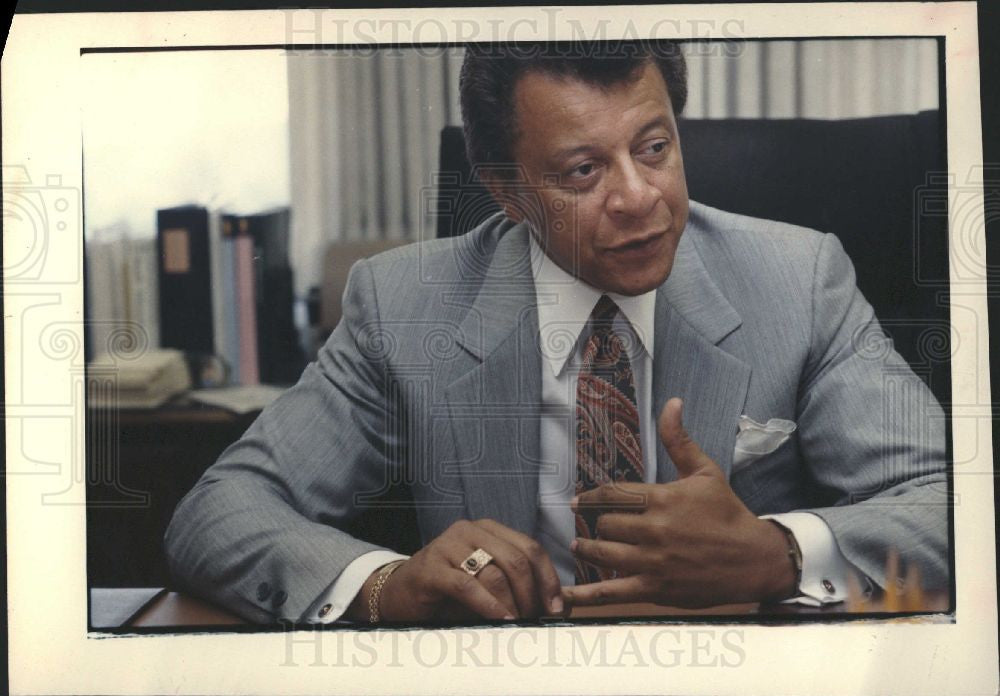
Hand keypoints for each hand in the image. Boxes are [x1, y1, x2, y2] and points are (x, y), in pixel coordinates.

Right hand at [349, 518, 565, 622]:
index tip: (556, 607)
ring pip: (494, 572)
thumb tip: (554, 606)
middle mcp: (469, 530)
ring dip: (513, 603)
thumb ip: (514, 585)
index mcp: (488, 529)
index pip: (530, 547)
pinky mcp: (431, 567)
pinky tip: (500, 619)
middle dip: (532, 594)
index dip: (548, 578)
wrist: (398, 592)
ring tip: (518, 624)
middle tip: (536, 619)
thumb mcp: (485, 582)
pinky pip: (467, 585)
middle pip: (516, 559)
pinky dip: (488, 605)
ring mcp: (448, 545)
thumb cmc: (447, 590)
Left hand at [563, 398, 796, 608]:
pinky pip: (612, 592)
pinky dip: (586, 595)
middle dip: (598, 524)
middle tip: (594, 526)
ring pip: (603, 554)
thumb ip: (679, 440)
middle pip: (606, 525)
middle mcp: (654, 530)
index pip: (612, 494)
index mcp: (662, 499)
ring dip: (587, 549)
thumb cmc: (728, 513)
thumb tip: (671, 403)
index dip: (590, 497)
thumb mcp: (705, 471)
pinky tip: (567, 596)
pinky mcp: (655, 589)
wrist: (754, 559)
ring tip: (580, 546)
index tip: (578, 501)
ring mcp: (653, 562)